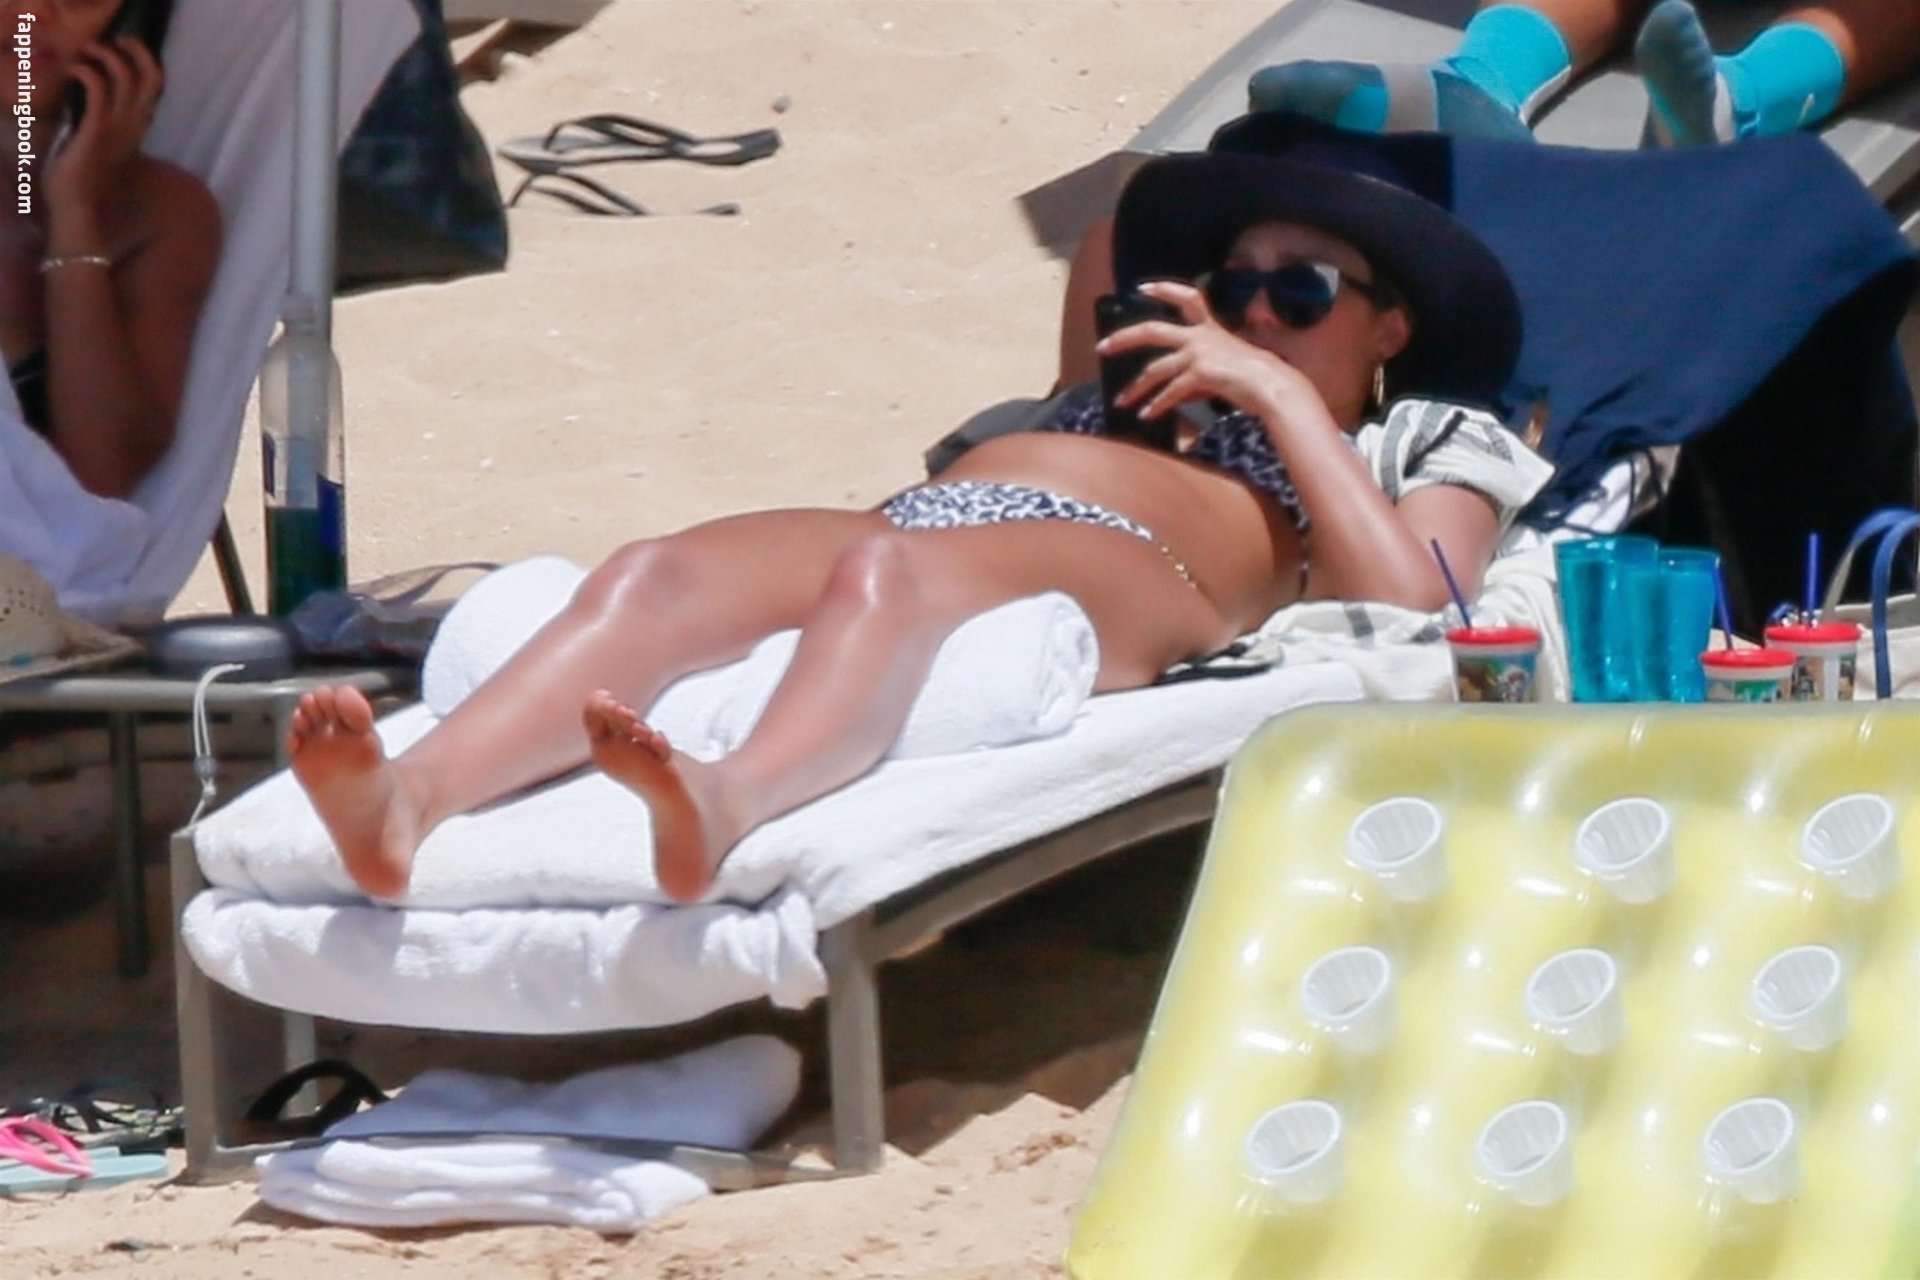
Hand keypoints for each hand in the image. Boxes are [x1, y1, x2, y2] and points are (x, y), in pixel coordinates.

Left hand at [46, 37, 163, 219]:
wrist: (80, 205)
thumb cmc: (89, 178)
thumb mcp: (107, 145)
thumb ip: (111, 125)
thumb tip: (101, 104)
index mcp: (139, 127)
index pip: (156, 86)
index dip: (146, 60)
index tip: (126, 48)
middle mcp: (134, 125)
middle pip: (150, 76)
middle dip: (135, 50)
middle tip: (114, 41)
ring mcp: (116, 127)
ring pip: (122, 76)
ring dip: (103, 55)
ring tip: (86, 52)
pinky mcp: (95, 130)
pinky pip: (97, 89)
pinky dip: (85, 71)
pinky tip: (73, 72)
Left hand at [1094, 280, 1320, 422]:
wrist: (1270, 385)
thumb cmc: (1254, 377)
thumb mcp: (1224, 364)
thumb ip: (1198, 371)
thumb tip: (1172, 392)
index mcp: (1209, 327)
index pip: (1186, 297)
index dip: (1163, 290)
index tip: (1142, 288)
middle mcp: (1200, 336)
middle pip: (1153, 330)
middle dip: (1124, 338)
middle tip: (1102, 347)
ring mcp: (1198, 354)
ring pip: (1155, 369)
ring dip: (1135, 388)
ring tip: (1120, 401)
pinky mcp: (1199, 374)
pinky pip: (1170, 391)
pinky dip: (1157, 405)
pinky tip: (1146, 416)